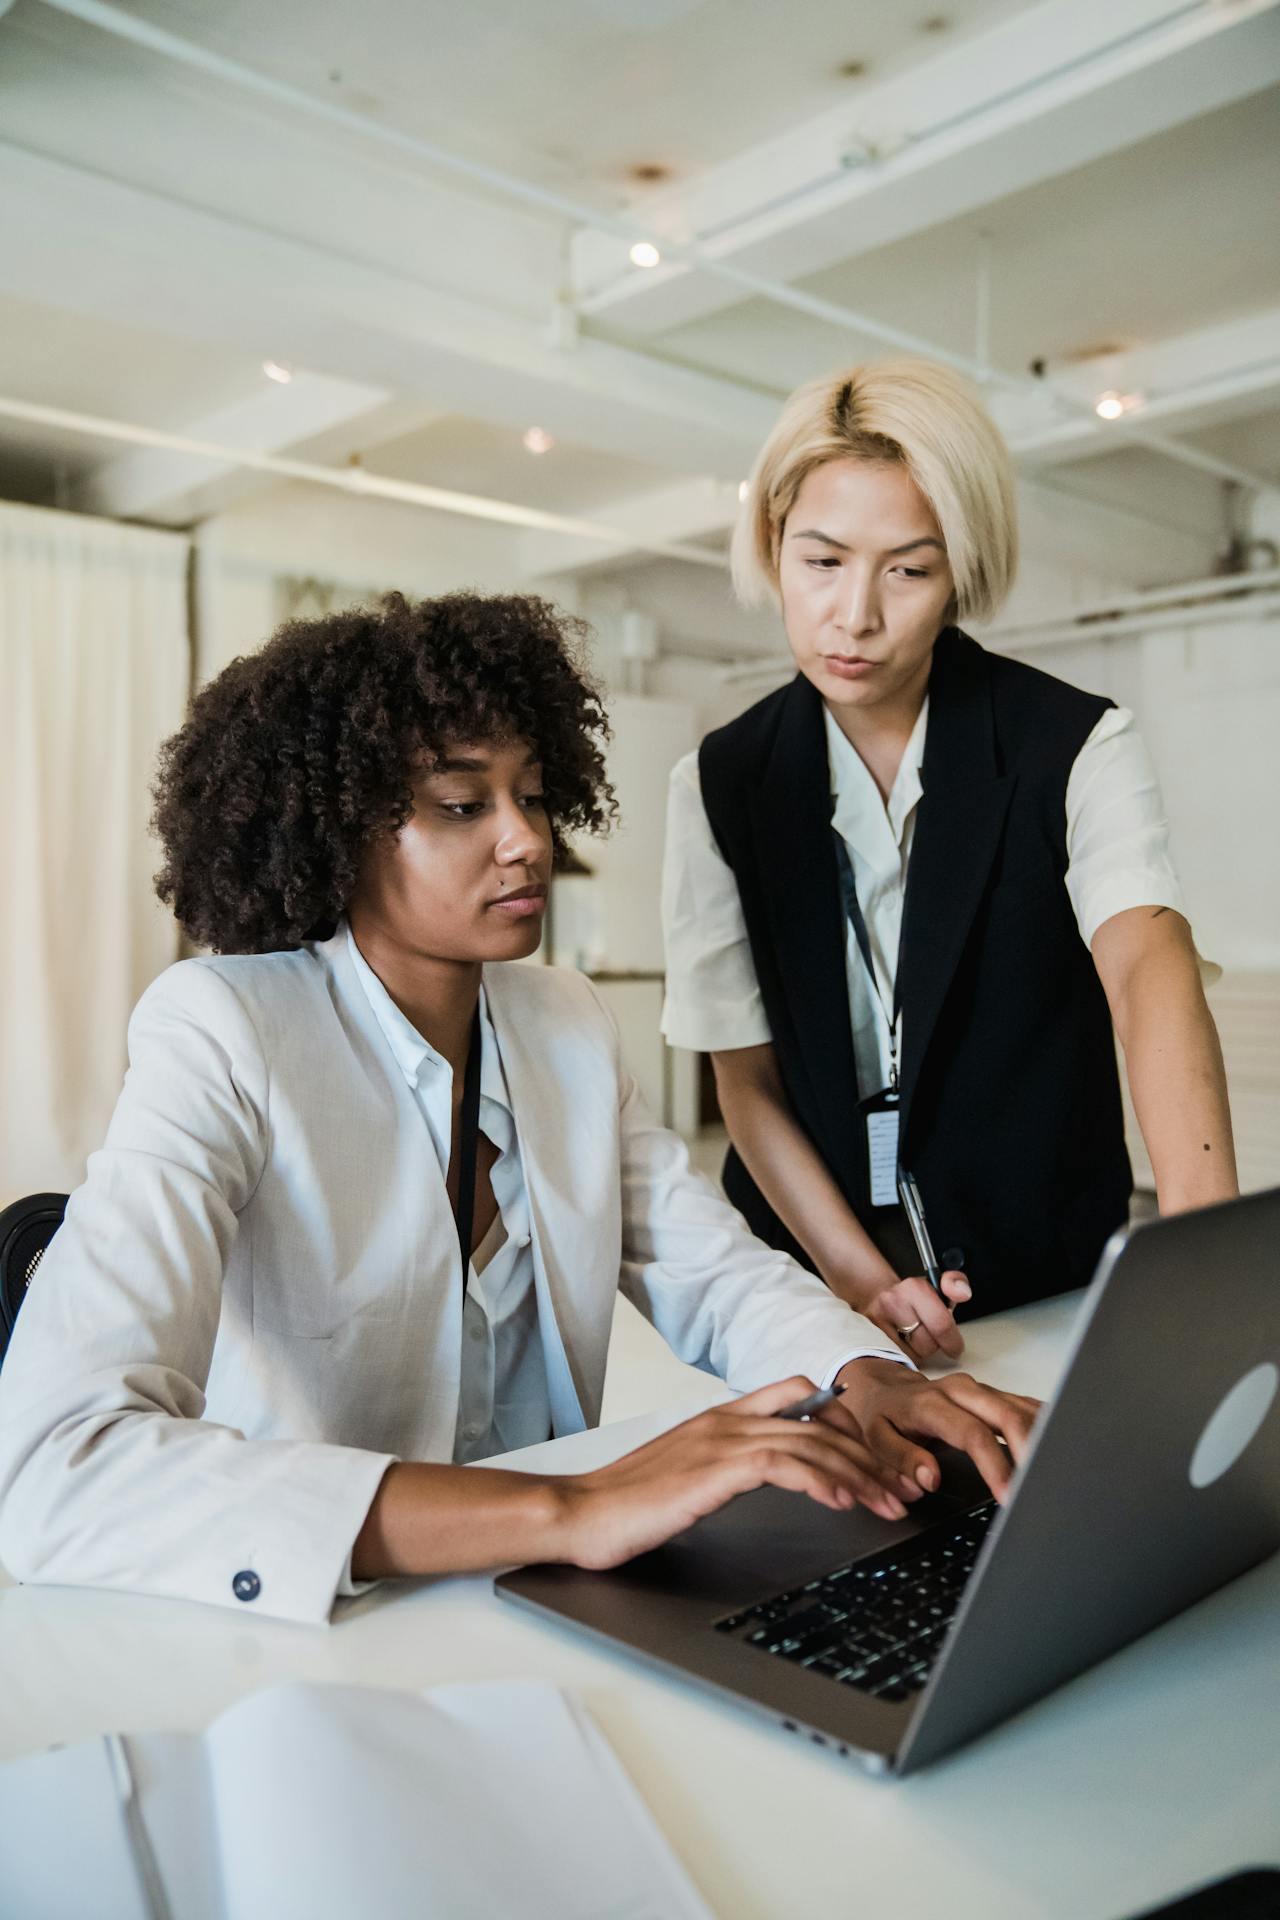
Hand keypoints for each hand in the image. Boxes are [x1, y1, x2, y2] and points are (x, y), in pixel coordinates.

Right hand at [558, 1376, 928, 1572]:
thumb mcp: (687, 1472)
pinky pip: (785, 1465)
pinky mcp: (716, 1469)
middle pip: (819, 1423)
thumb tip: (768, 1473)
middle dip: (867, 1456)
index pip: (797, 1393)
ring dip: (859, 1473)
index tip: (873, 1453)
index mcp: (721, 1416)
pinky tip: (844, 1502)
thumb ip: (727, 1463)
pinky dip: (822, 1480)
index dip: (843, 1418)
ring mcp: (722, 1440)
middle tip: (898, 1488)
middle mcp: (728, 1420)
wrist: (580, 1512)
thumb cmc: (627, 1501)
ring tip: (887, 1502)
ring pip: (812, 1442)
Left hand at [835, 1357, 1040, 1503]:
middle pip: (1007, 1415)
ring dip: (1042, 1439)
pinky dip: (1045, 1425)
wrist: (883, 1385)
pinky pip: (1026, 1406)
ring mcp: (981, 1390)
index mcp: (932, 1404)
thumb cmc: (881, 1415)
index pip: (972, 1434)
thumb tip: (930, 1479)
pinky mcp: (993, 1394)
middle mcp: (961, 1392)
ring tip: (1055, 1474)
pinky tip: (1058, 1446)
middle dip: (1030, 1452)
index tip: (1009, 1496)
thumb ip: (901, 1459)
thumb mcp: (876, 1439)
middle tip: (1042, 1489)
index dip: (994, 1465)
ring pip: (1022, 1409)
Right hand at [858, 1268, 971, 1361]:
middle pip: (927, 1345)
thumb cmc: (913, 1298)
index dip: (953, 1342)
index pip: (941, 1324)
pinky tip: (903, 1345)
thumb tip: (963, 1292)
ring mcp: (877, 1321)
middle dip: (934, 1346)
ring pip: (913, 1356)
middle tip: (932, 1338)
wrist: (877, 1296)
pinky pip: (897, 1360)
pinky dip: (904, 1357)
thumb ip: (956, 1283)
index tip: (956, 1348)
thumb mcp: (938, 1286)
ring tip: (914, 1339)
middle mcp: (892, 1302)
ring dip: (919, 1353)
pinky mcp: (868, 1338)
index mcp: (914, 1288)